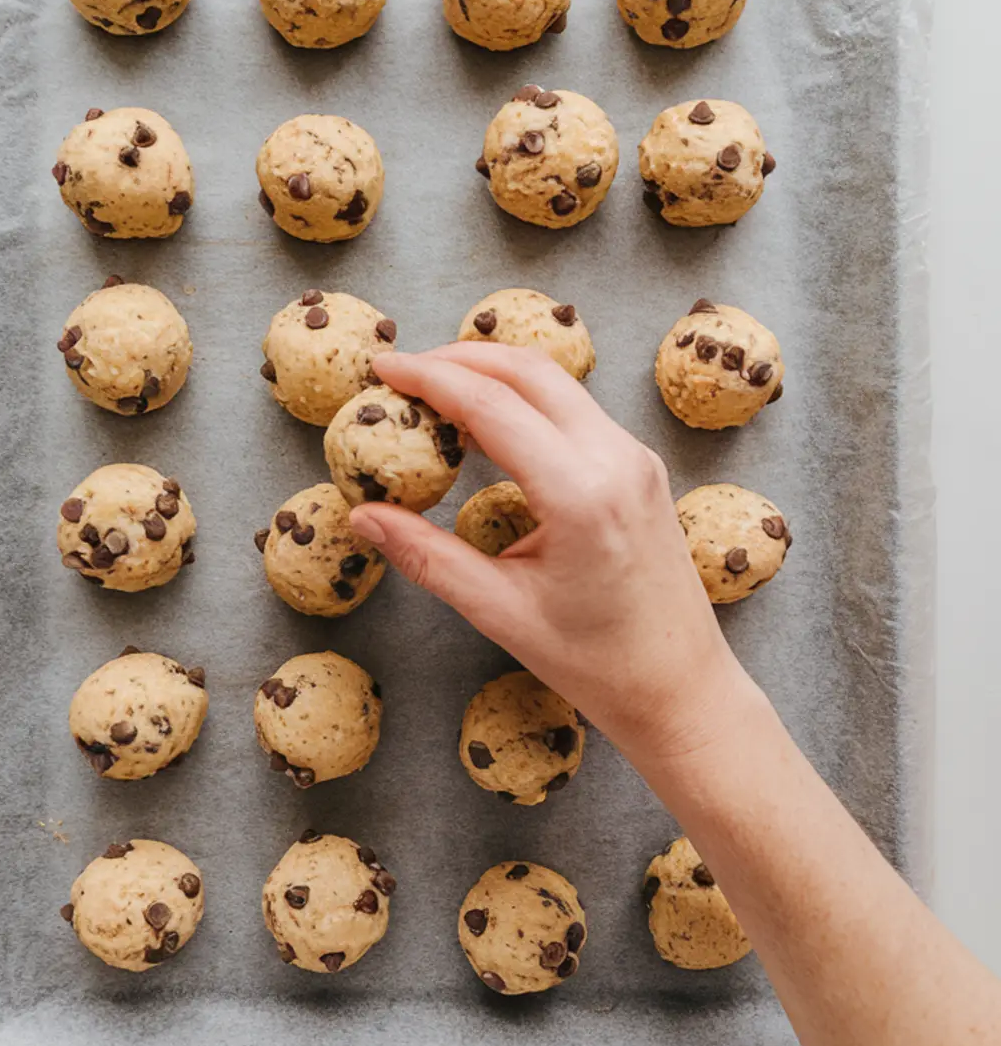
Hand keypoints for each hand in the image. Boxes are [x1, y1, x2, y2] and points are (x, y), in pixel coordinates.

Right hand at [349, 343, 750, 765]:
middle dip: (458, 358)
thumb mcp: (500, 611)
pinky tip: (484, 424)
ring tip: (434, 391)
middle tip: (402, 371)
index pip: (491, 404)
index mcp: (581, 494)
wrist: (681, 687)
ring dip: (492, 373)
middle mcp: (616, 459)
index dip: (429, 377)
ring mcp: (635, 457)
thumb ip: (427, 557)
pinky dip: (523, 400)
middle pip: (527, 370)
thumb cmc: (597, 663)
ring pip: (555, 382)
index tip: (382, 366)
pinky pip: (574, 410)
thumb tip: (363, 515)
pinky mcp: (640, 467)